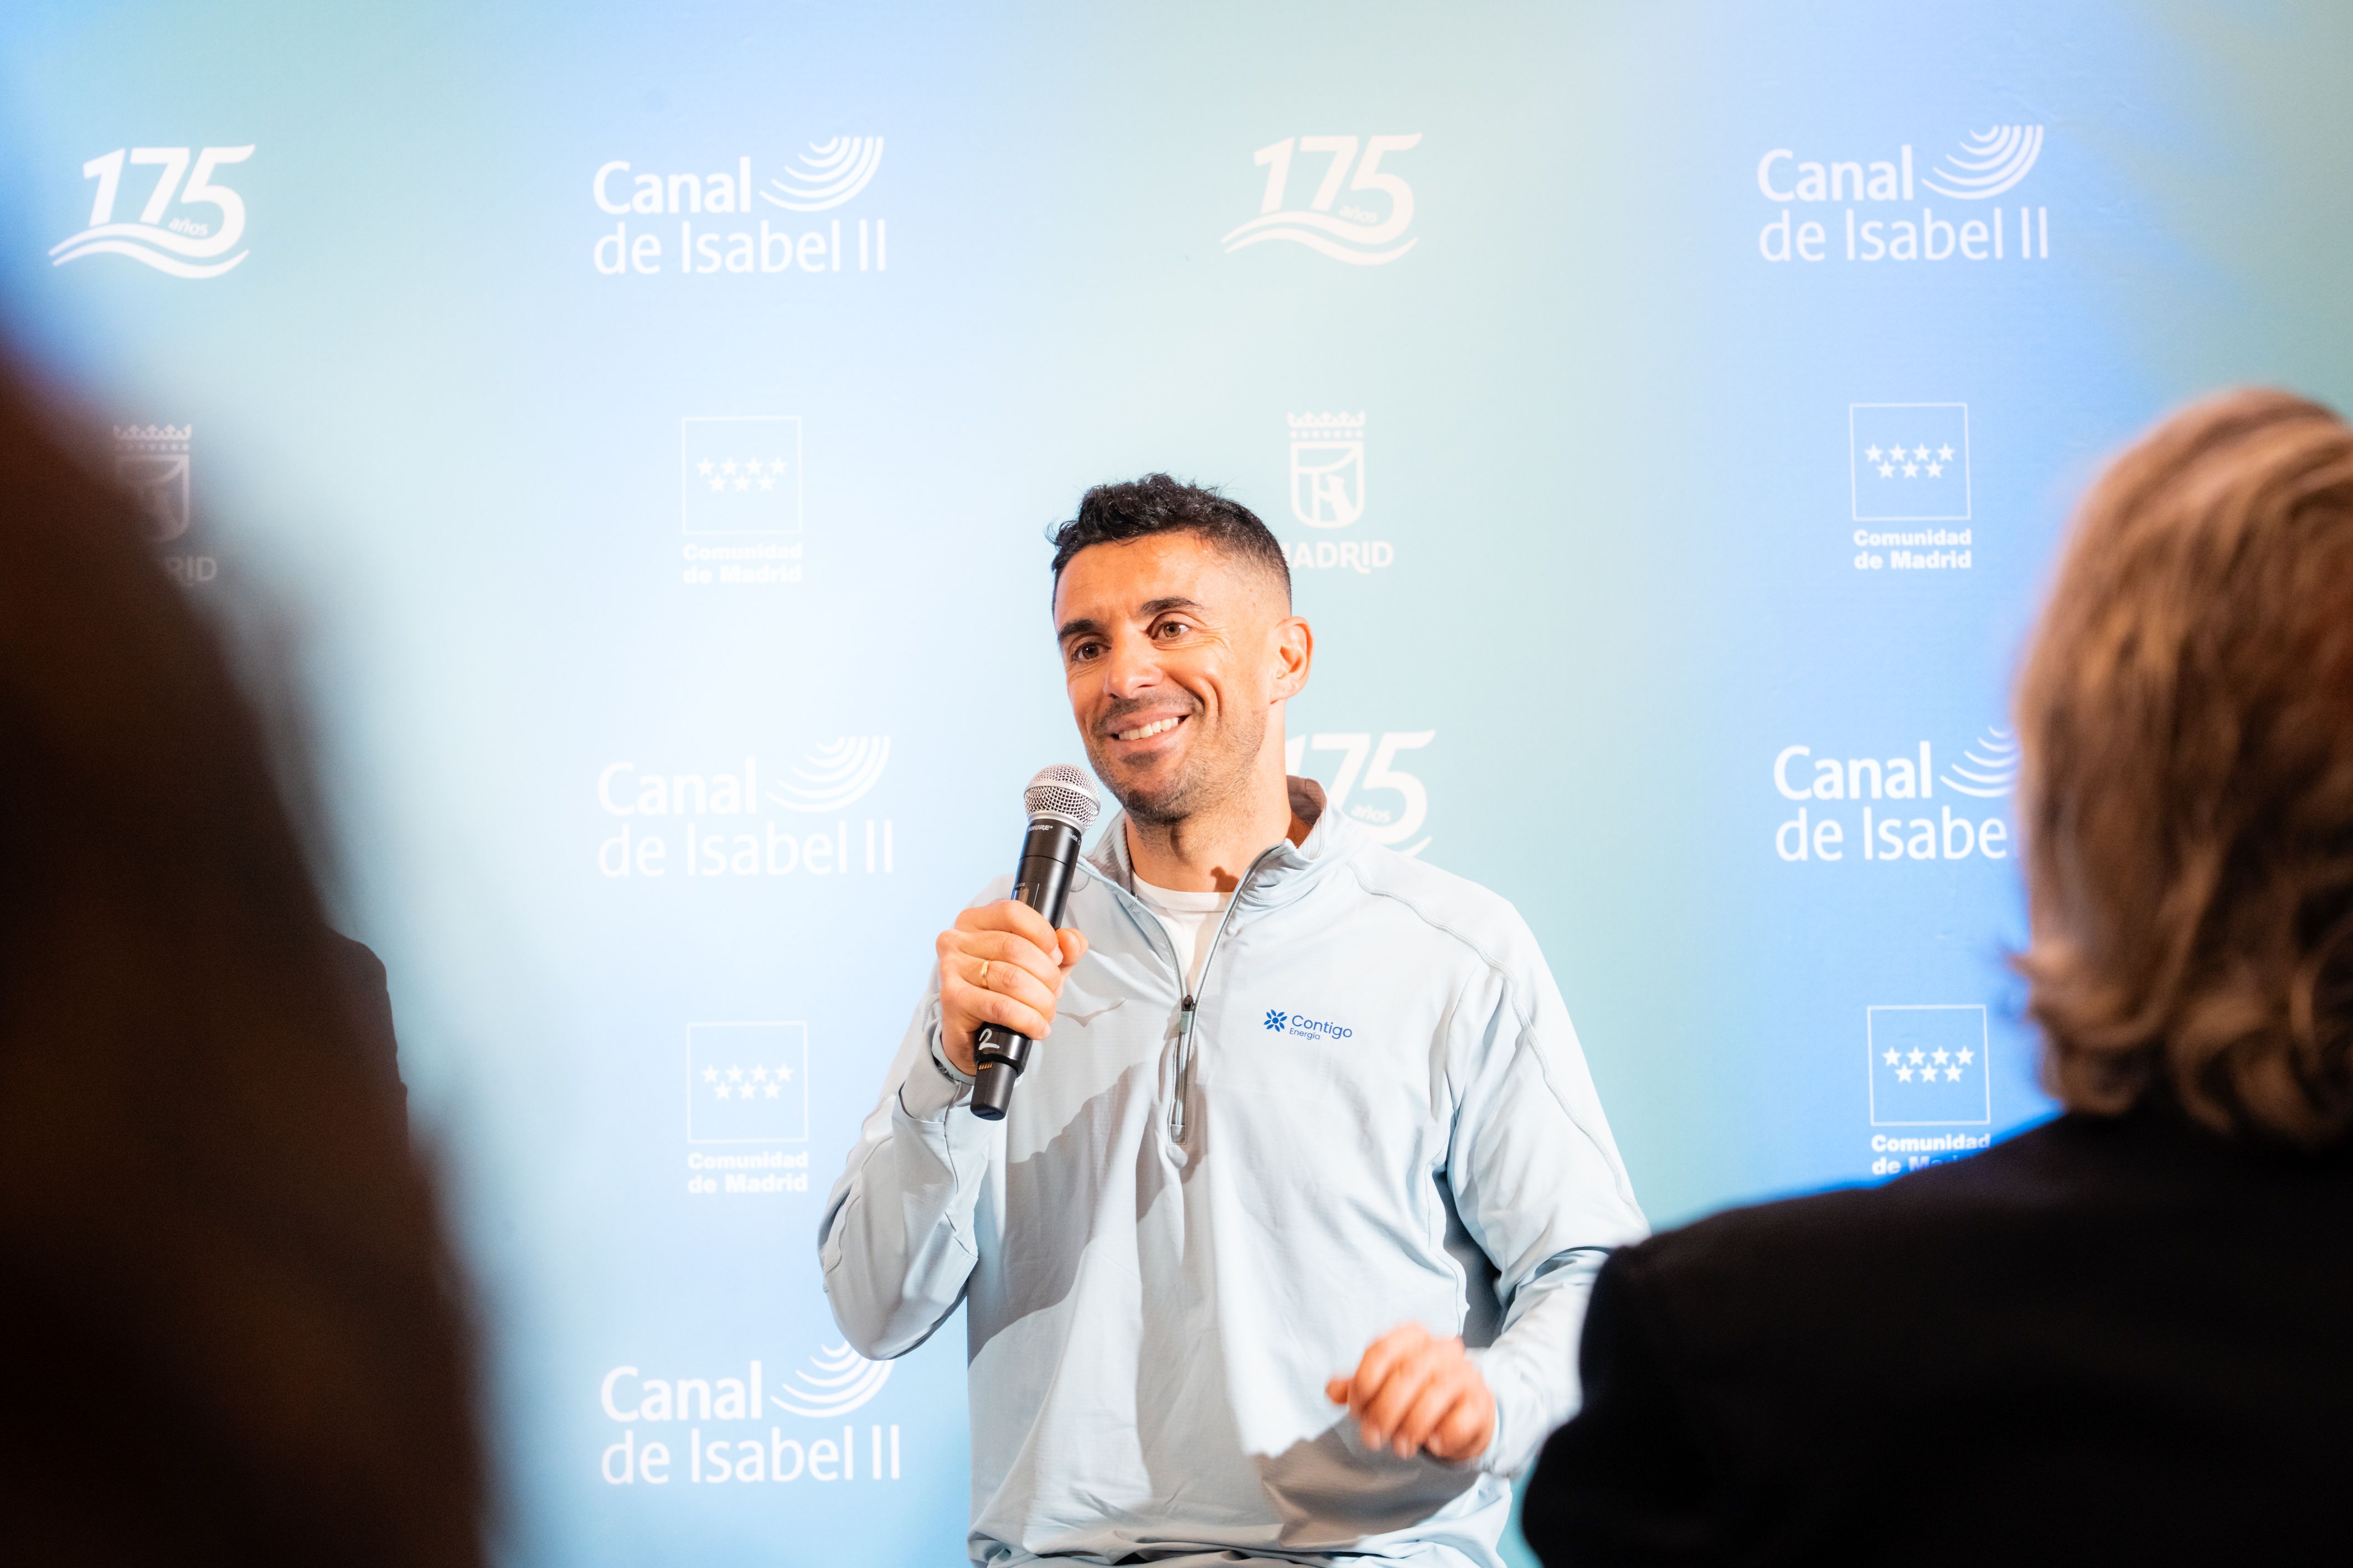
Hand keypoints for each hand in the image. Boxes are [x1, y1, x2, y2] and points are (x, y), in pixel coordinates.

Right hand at [936, 901, 1087, 1075]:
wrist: (975, 1033)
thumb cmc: (1004, 991)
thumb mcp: (1039, 964)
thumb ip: (1063, 948)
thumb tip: (1071, 942)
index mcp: (976, 921)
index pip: (1012, 912)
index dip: (1043, 934)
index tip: (1057, 956)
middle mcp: (957, 940)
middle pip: (1016, 948)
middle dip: (1047, 975)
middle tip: (1054, 993)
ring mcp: (951, 969)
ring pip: (1011, 979)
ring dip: (1040, 1000)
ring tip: (1046, 1012)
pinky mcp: (952, 999)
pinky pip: (1001, 1006)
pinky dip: (1027, 1019)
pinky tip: (1037, 1027)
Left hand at [1325, 1324, 1494, 1463]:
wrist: (1463, 1414)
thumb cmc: (1417, 1396)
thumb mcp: (1383, 1387)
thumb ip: (1357, 1387)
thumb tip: (1331, 1391)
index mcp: (1413, 1337)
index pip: (1381, 1350)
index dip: (1362, 1383)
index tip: (1355, 1412)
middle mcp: (1442, 1349)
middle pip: (1406, 1374)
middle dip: (1383, 1412)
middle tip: (1372, 1439)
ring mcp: (1465, 1374)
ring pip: (1434, 1395)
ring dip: (1410, 1427)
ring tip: (1399, 1447)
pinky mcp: (1482, 1403)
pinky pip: (1462, 1418)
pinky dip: (1443, 1435)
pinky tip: (1433, 1445)